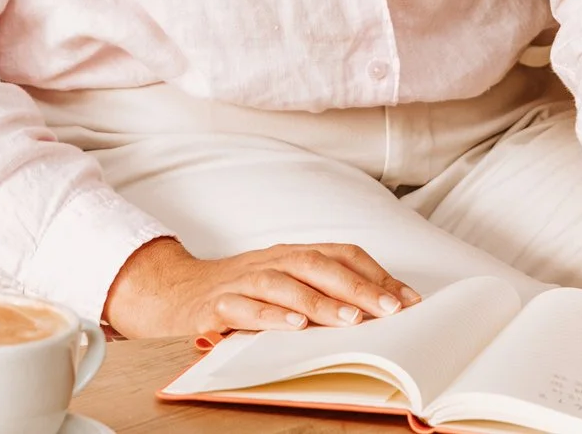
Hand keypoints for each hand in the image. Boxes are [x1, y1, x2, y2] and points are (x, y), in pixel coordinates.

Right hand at [102, 236, 420, 338]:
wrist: (173, 293)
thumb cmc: (242, 293)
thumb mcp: (285, 285)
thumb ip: (324, 292)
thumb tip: (384, 309)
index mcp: (293, 254)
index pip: (341, 254)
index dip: (376, 274)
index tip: (408, 300)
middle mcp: (271, 261)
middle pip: (318, 265)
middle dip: (357, 287)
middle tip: (389, 309)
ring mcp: (243, 282)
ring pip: (285, 285)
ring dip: (320, 302)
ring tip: (350, 319)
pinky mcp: (217, 306)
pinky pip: (245, 309)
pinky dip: (271, 316)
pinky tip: (294, 327)